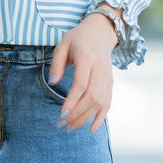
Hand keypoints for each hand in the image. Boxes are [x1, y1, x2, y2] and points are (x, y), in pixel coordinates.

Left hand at [48, 15, 117, 133]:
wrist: (100, 33)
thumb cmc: (77, 39)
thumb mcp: (62, 45)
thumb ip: (56, 64)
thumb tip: (52, 82)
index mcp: (87, 59)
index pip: (81, 84)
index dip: (72, 101)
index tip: (61, 113)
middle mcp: (100, 70)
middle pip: (91, 97)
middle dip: (77, 114)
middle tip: (62, 125)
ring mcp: (108, 78)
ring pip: (100, 103)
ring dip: (85, 118)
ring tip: (70, 128)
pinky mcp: (110, 83)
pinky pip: (108, 103)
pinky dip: (100, 117)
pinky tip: (91, 129)